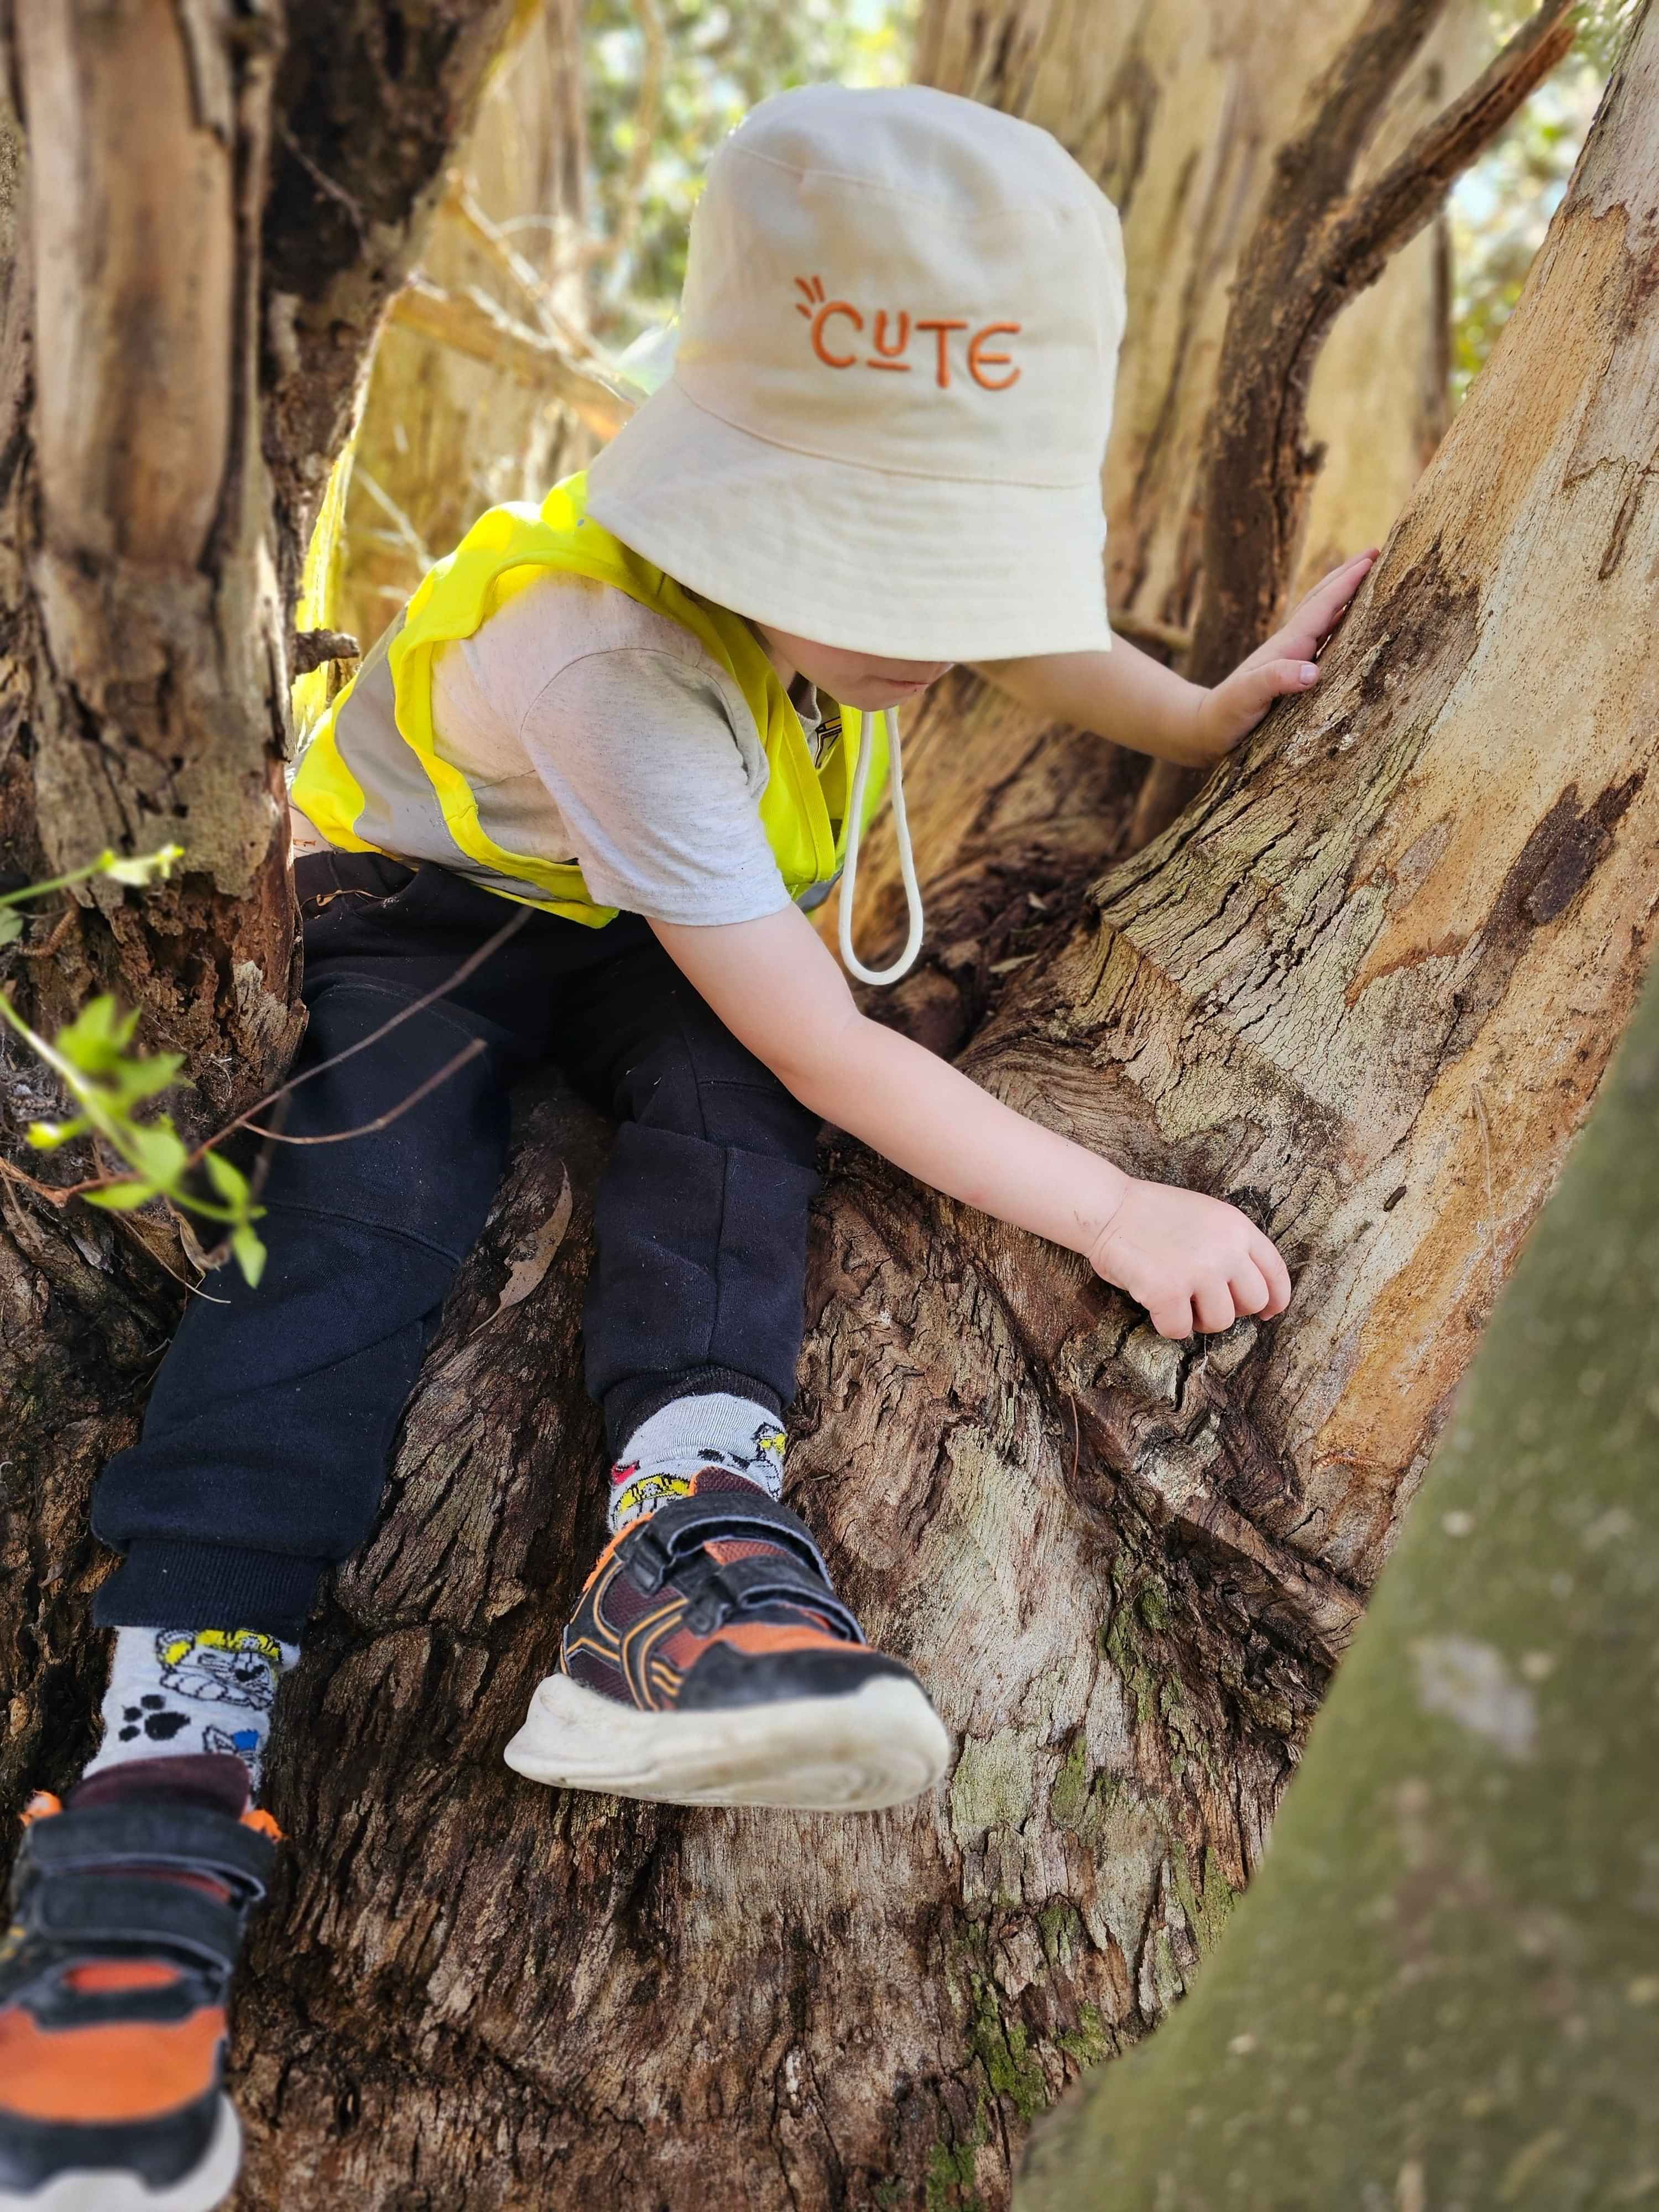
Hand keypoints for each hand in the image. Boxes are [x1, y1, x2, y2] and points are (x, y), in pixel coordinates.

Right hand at [1087, 1177, 1292, 1339]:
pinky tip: (1155, 1304)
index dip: (1276, 1299)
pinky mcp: (1168, 1291)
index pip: (1275, 1272)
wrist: (1108, 1208)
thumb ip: (1232, 1245)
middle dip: (1230, 1309)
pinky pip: (1180, 1330)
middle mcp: (1225, 1249)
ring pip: (1220, 1322)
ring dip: (1198, 1320)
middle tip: (1203, 1301)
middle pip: (1253, 1302)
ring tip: (1178, 1301)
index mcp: (1237, 1228)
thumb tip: (1249, 1290)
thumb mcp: (1207, 1216)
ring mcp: (1198, 1271)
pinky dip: (1167, 1324)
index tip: (1268, 1312)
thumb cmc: (1152, 1214)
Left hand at [1189, 550, 1377, 763]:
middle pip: (1322, 601)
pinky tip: (1350, 627)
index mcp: (1287, 645)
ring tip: (1369, 579)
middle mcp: (1291, 646)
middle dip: (1348, 576)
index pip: (1321, 606)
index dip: (1346, 583)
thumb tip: (1313, 672)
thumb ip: (1275, 681)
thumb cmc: (1226, 714)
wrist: (1205, 728)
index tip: (1371, 559)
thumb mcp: (1247, 697)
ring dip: (1346, 597)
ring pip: (1324, 618)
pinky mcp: (1292, 674)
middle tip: (1375, 552)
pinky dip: (1341, 626)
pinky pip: (1324, 642)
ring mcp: (1291, 657)